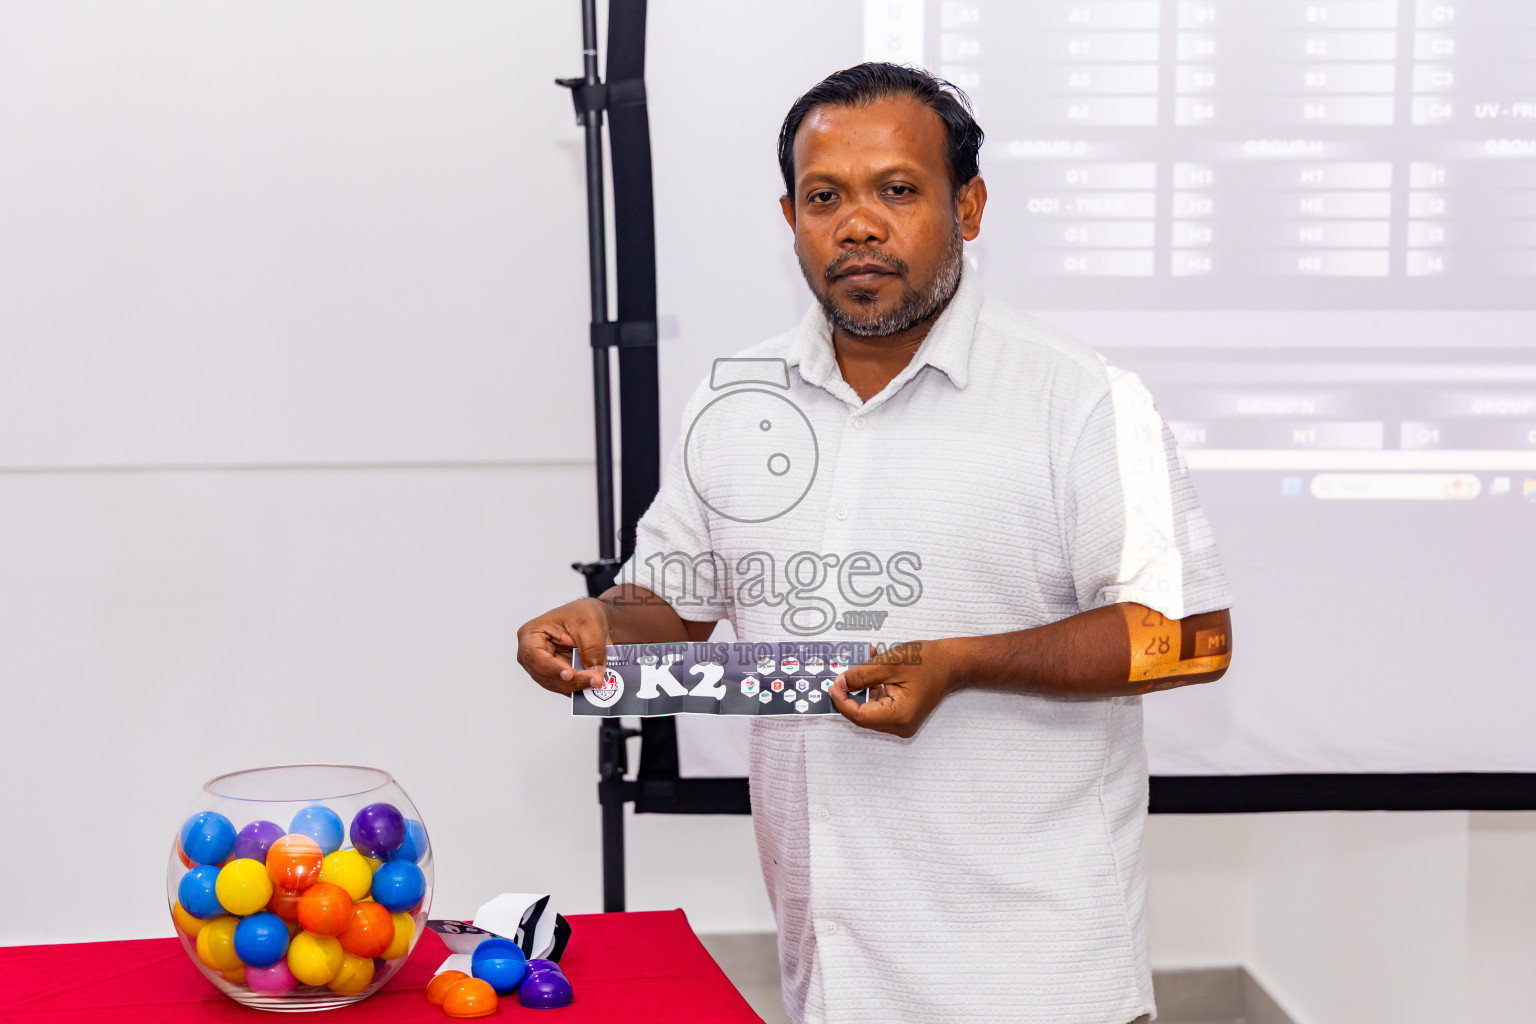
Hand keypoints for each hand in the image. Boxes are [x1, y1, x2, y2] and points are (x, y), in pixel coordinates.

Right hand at [516, 598, 612, 694]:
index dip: (550, 667)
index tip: (569, 674)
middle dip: (569, 680)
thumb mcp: (589, 624)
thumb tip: (595, 673)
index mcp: (531, 634)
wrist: (590, 619)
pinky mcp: (555, 676)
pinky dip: (579, 687)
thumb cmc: (582, 614)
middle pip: (544, 674)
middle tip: (593, 680)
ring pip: (555, 684)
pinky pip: (564, 686)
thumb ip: (592, 649)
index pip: (534, 656)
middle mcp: (532, 653)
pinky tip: (593, 684)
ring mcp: (542, 666)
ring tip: (596, 681)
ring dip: (576, 685)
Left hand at [828, 639, 963, 738]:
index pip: (860, 716)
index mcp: (899, 716)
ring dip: (863, 687)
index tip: (832, 686)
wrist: (953, 663)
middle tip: (842, 673)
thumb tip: (840, 684)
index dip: (842, 701)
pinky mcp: (903, 714)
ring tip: (866, 662)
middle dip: (852, 693)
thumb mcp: (890, 664)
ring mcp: (902, 722)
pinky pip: (880, 704)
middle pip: (863, 715)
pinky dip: (873, 688)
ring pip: (870, 709)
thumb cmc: (929, 662)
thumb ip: (861, 675)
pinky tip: (875, 668)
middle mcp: (901, 725)